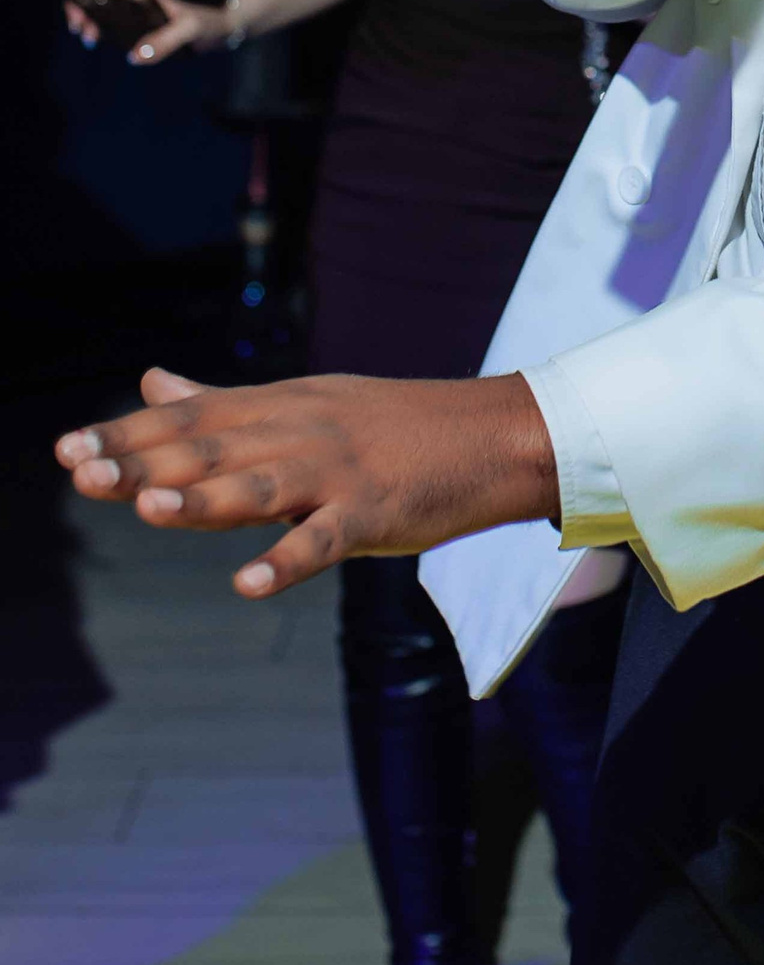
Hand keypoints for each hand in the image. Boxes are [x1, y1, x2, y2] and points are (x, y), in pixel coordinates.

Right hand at [53, 0, 223, 61]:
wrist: (226, 26)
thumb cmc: (208, 20)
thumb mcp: (188, 29)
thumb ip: (164, 41)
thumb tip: (134, 57)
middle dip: (76, 4)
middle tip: (77, 28)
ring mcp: (136, 8)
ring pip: (98, 6)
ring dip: (84, 17)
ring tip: (86, 37)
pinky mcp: (140, 22)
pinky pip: (109, 20)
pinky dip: (96, 26)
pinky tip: (94, 38)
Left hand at [56, 365, 560, 598]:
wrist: (495, 435)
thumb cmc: (395, 427)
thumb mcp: (306, 403)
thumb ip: (223, 403)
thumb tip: (150, 382)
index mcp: (279, 407)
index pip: (190, 418)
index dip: (128, 434)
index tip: (67, 450)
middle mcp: (300, 432)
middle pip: (211, 449)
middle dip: (142, 462)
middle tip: (80, 473)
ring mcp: (339, 472)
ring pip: (261, 487)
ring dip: (204, 499)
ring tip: (148, 509)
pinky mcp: (377, 511)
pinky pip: (326, 539)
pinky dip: (288, 559)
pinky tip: (250, 582)